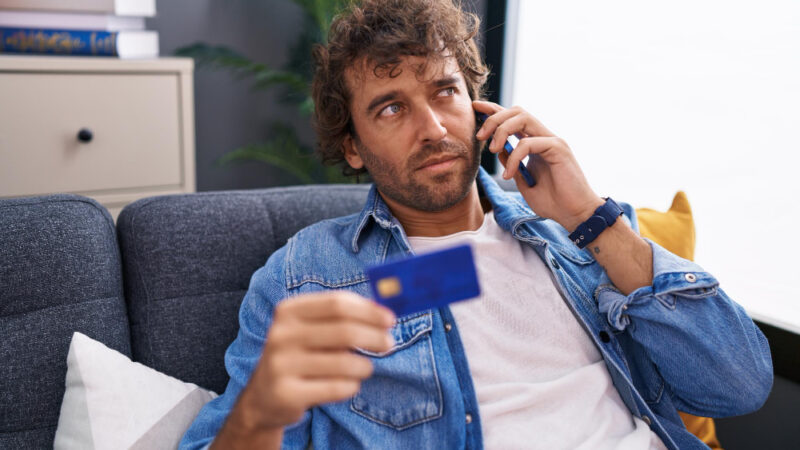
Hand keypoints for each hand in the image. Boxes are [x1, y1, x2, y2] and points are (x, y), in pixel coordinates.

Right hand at [238, 291, 395, 429]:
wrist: (263, 397)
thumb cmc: (300, 356)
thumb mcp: (311, 329)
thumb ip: (343, 317)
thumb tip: (384, 312)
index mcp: (288, 311)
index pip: (337, 303)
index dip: (369, 311)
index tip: (390, 319)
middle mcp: (280, 334)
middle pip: (343, 331)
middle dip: (374, 337)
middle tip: (389, 343)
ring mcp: (281, 365)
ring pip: (344, 362)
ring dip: (364, 366)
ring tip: (365, 368)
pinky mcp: (287, 394)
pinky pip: (336, 388)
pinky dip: (352, 386)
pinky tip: (349, 384)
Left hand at [473, 100, 603, 230]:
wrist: (575, 215)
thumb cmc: (553, 202)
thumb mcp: (523, 181)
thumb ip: (512, 164)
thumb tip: (498, 149)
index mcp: (536, 143)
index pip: (514, 118)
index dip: (494, 110)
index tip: (476, 108)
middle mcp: (545, 137)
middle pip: (517, 111)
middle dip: (494, 118)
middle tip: (479, 136)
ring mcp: (553, 140)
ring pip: (523, 118)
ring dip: (502, 130)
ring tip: (492, 150)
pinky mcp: (558, 148)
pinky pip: (528, 143)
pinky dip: (514, 157)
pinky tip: (509, 174)